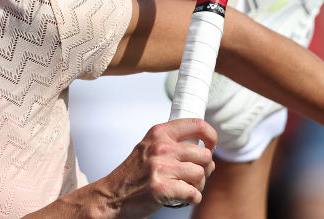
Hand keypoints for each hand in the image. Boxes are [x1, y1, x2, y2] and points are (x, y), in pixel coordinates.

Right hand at [94, 119, 216, 217]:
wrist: (112, 195)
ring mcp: (160, 167)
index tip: (211, 146)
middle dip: (206, 169)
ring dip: (199, 185)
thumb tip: (203, 148)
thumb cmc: (133, 174)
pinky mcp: (161, 188)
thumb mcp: (148, 147)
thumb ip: (171, 143)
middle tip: (196, 175)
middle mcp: (160, 147)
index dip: (211, 136)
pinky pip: (193, 193)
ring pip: (201, 175)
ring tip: (187, 187)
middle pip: (204, 155)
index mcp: (158, 133)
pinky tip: (184, 197)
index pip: (196, 124)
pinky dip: (193, 198)